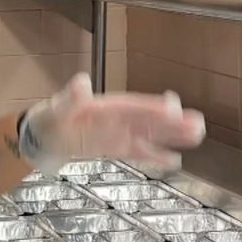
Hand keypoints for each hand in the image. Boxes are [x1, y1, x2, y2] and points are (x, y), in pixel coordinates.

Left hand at [18, 73, 205, 173]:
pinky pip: (139, 152)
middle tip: (199, 123)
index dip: (153, 108)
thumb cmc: (50, 118)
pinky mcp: (116, 148)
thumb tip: (80, 82)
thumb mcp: (57, 109)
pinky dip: (155, 156)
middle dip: (173, 122)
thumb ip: (71, 98)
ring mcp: (119, 133)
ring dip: (172, 136)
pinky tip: (175, 160)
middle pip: (150, 120)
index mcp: (108, 106)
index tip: (173, 107)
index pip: (135, 106)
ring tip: (197, 136)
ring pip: (150, 135)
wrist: (42, 137)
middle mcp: (118, 118)